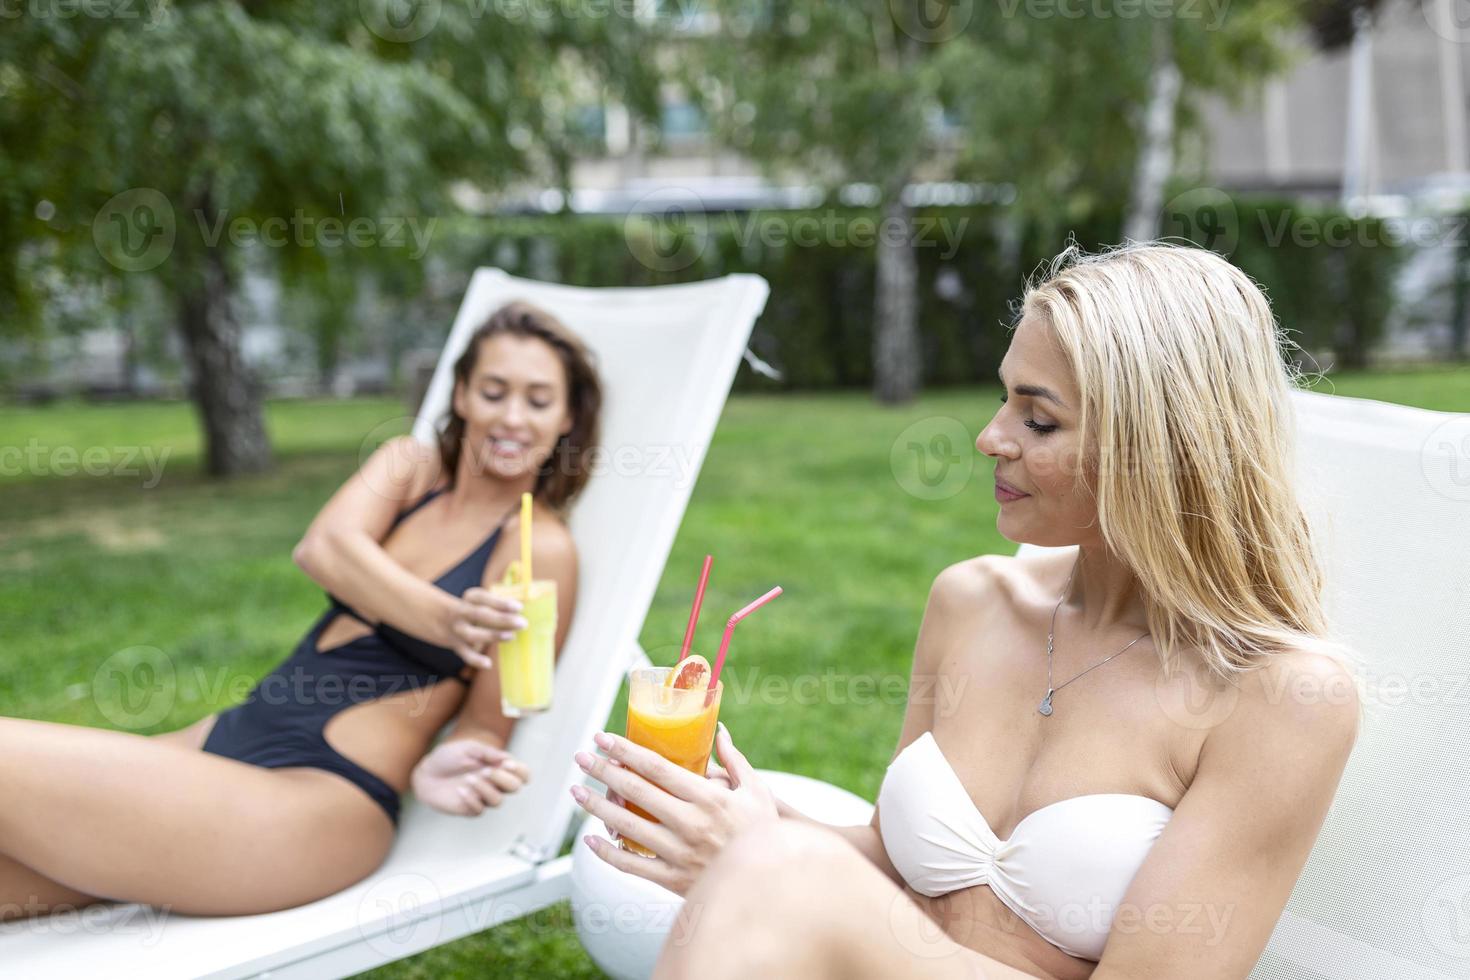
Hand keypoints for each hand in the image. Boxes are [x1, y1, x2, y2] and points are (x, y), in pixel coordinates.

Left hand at [411, 738, 530, 815]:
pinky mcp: (470, 809)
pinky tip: (460, 790)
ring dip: (485, 789)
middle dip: (504, 779)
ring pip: (498, 801)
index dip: (521, 771)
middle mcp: (494, 783)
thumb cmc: (447, 757)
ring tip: (468, 779)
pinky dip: (471, 799)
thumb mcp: (468, 748)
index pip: (522, 774)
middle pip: (515, 788)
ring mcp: (482, 797)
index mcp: (498, 767)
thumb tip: (508, 759)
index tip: (507, 764)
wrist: (425, 773)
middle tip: (488, 771)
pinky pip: (480, 810)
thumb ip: (489, 753)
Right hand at [444, 587, 528, 668]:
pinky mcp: (454, 644)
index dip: (501, 603)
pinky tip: (488, 664)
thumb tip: (520, 615)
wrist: (431, 614)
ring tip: (511, 637)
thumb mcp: (477, 601)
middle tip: (523, 623)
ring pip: (472, 634)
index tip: (519, 607)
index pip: (484, 598)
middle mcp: (461, 612)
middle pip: (481, 615)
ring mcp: (456, 629)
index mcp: (469, 598)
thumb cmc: (468, 608)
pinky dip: (475, 660)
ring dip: (491, 636)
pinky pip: (464, 653)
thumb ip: (495, 607)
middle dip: (502, 619)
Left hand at [570, 723, 777, 895]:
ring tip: (576, 791)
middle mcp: (689, 823)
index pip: (656, 767)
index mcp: (708, 797)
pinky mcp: (672, 880)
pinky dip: (606, 853)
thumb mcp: (757, 792)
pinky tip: (589, 839)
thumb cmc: (763, 833)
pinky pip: (631, 865)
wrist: (769, 886)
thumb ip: (734, 760)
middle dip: (603, 770)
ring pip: (625, 826)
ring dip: (596, 806)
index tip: (603, 738)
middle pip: (634, 791)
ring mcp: (678, 853)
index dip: (625, 750)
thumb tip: (719, 730)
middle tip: (581, 757)